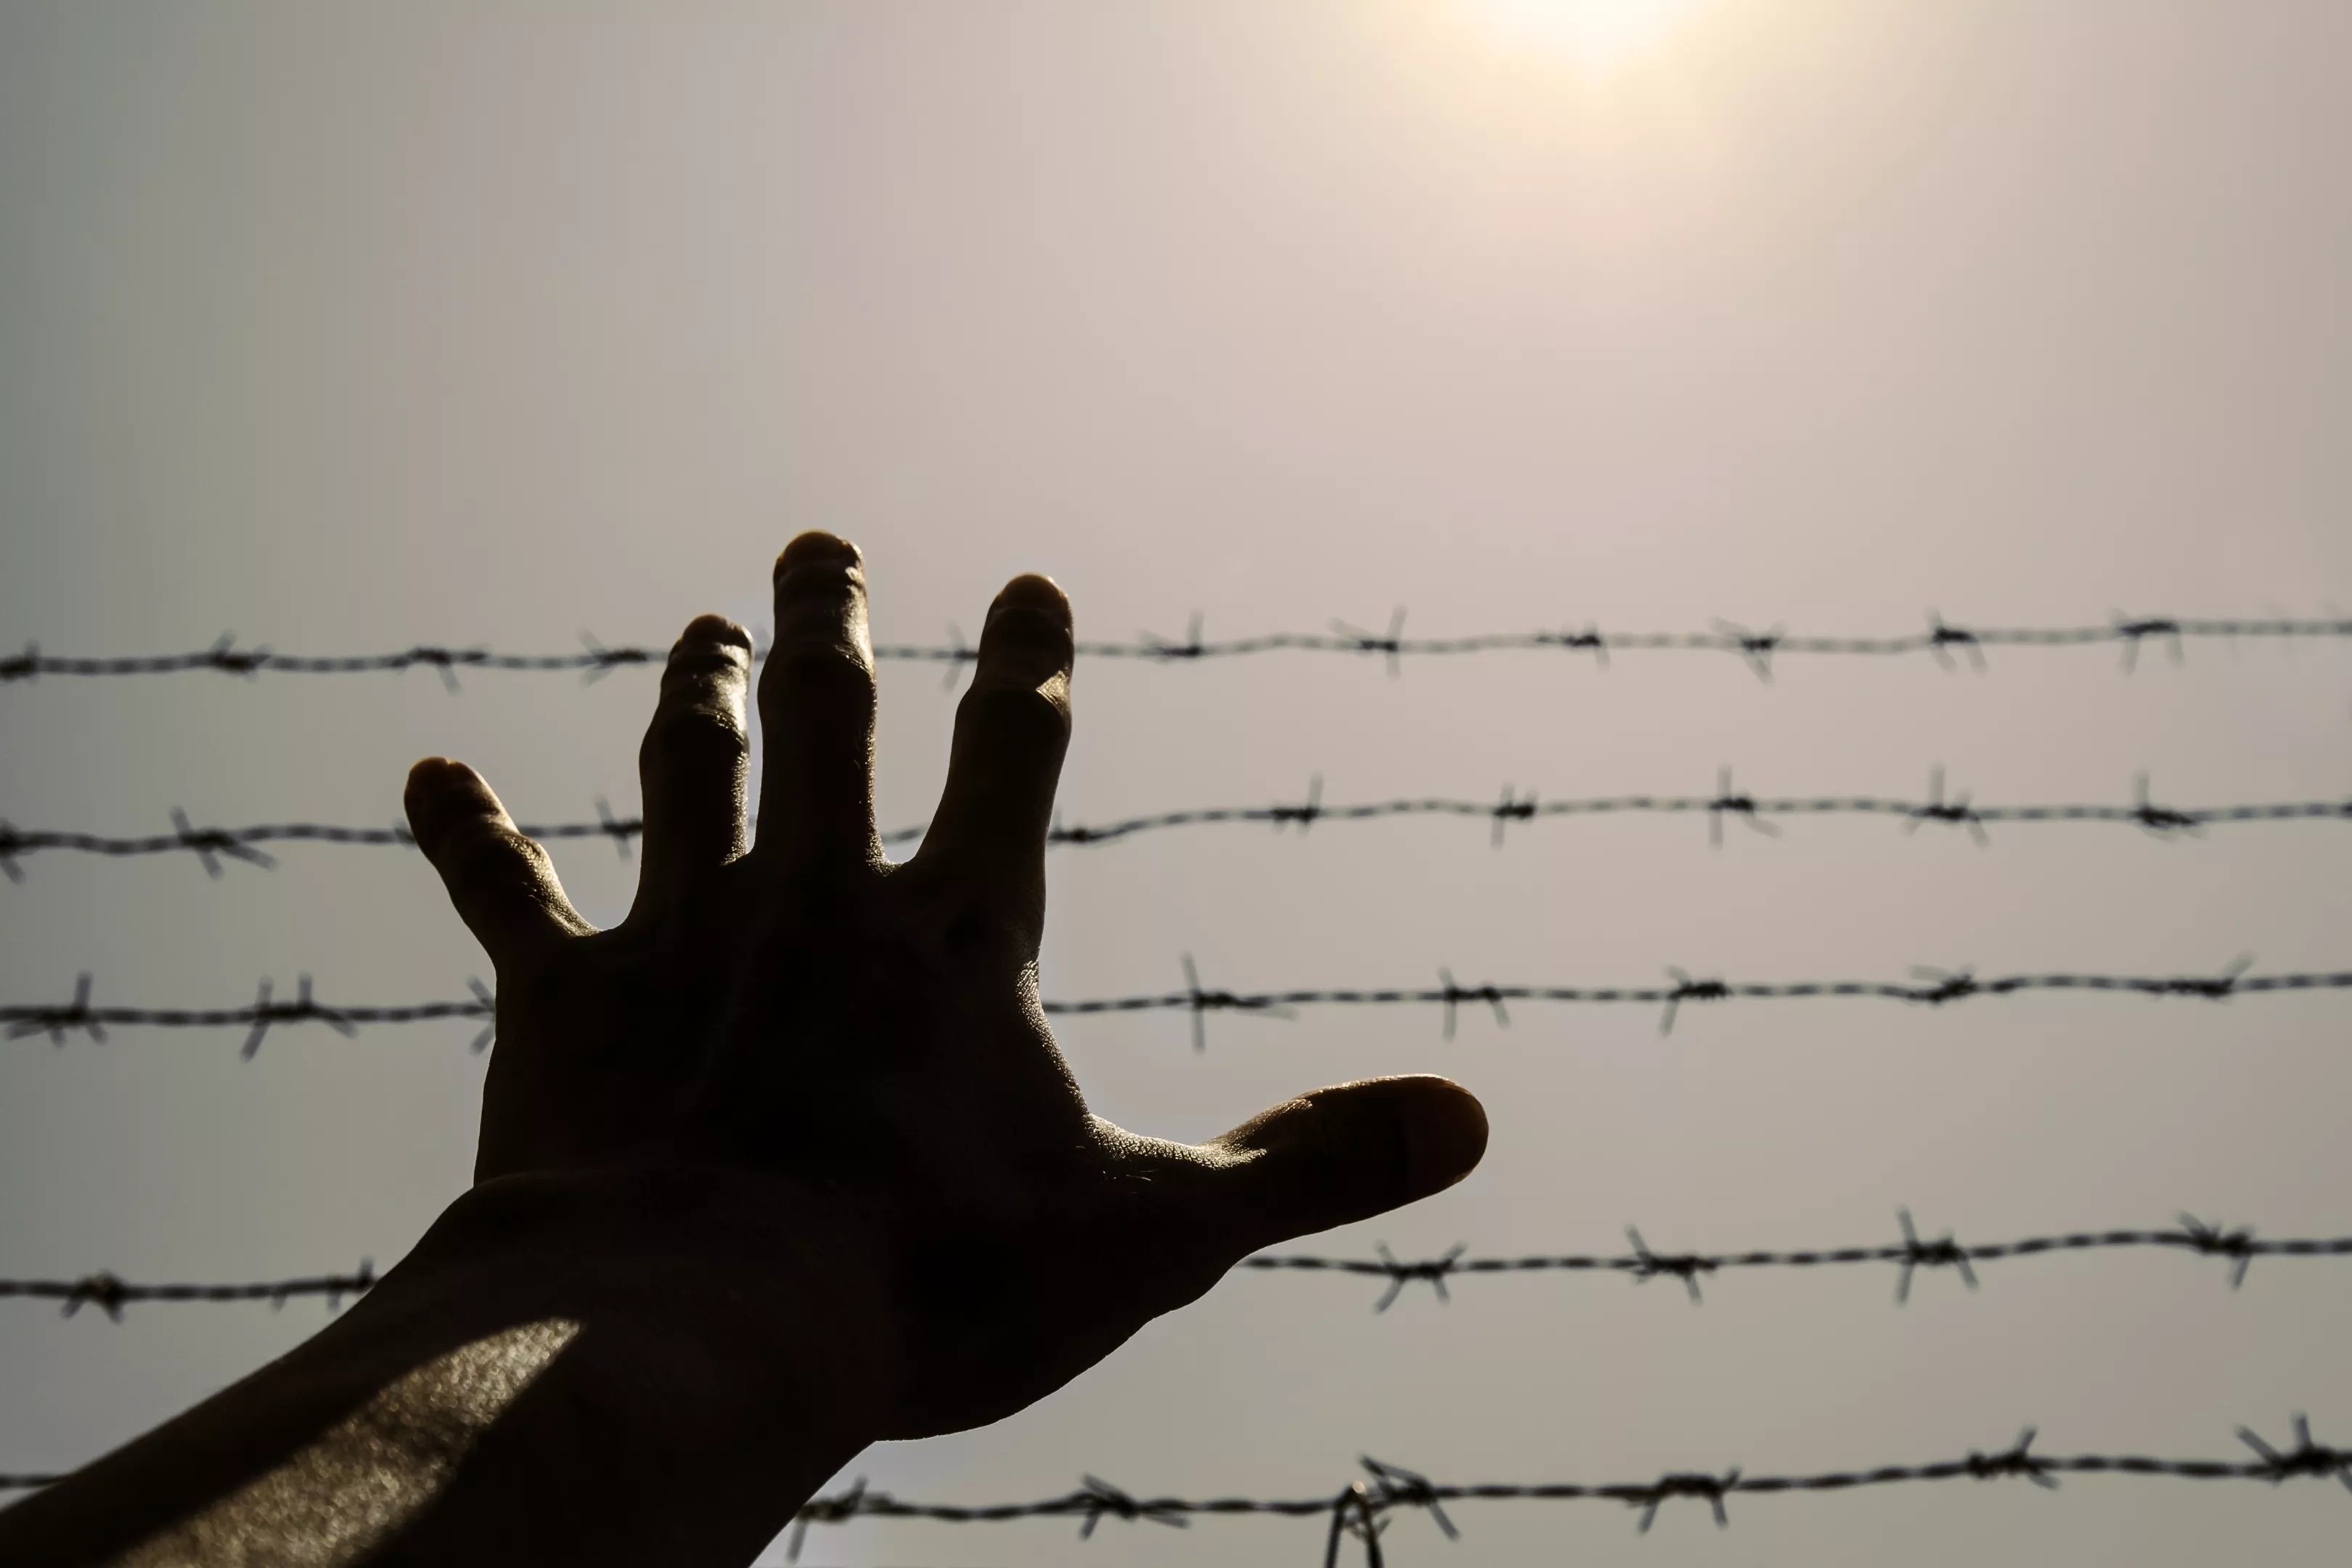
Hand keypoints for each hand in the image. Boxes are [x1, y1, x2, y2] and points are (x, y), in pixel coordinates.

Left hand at [400, 532, 1486, 1440]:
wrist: (700, 1328)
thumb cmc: (930, 1285)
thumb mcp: (1154, 1234)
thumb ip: (1310, 1164)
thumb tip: (1474, 1123)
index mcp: (956, 943)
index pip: (1011, 762)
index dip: (1029, 671)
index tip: (1031, 589)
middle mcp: (816, 904)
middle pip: (827, 722)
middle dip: (833, 624)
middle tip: (821, 545)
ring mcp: (684, 939)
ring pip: (687, 774)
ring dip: (694, 691)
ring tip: (703, 623)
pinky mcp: (567, 1003)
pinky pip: (506, 897)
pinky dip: (469, 835)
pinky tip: (429, 776)